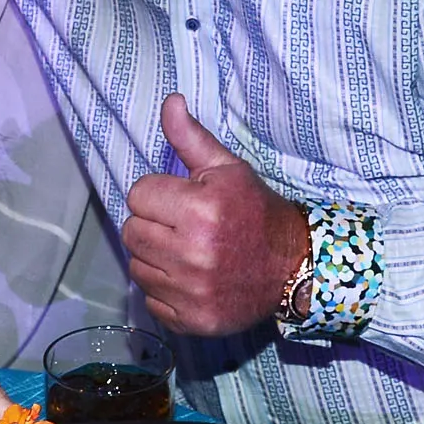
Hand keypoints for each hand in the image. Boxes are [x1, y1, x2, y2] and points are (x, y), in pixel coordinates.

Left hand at [121, 96, 308, 338]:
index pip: (138, 195)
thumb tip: (169, 102)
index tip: (182, 201)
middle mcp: (192, 252)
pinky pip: (150, 300)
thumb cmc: (254, 211)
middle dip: (153, 224)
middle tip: (182, 227)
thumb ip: (191, 139)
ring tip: (186, 252)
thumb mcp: (228, 170)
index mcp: (200, 209)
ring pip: (137, 266)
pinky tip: (190, 280)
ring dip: (155, 258)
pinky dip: (164, 290)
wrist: (292, 267)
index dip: (158, 194)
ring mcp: (190, 291)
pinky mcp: (191, 321)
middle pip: (131, 231)